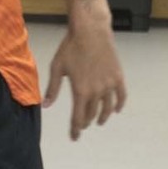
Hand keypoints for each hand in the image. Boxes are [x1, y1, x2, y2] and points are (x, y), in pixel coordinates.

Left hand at [43, 22, 126, 140]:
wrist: (90, 31)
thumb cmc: (70, 48)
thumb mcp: (57, 68)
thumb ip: (52, 89)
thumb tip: (45, 106)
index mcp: (80, 91)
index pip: (78, 118)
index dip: (75, 129)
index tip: (74, 137)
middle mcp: (97, 91)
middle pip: (92, 113)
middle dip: (86, 122)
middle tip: (82, 126)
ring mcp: (109, 84)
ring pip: (107, 107)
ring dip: (102, 117)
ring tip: (98, 122)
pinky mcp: (118, 76)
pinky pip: (121, 95)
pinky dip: (119, 105)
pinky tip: (116, 110)